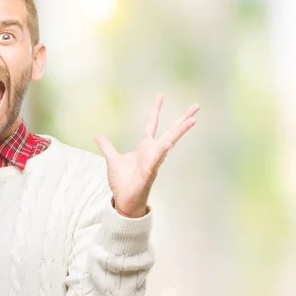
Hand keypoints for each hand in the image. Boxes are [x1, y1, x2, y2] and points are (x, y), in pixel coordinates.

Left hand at [95, 93, 199, 217]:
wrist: (123, 201)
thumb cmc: (122, 182)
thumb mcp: (111, 159)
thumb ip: (107, 146)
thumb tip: (98, 135)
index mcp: (145, 147)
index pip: (151, 123)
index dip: (155, 109)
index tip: (160, 95)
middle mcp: (152, 151)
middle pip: (170, 130)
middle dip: (183, 119)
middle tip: (197, 106)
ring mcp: (153, 161)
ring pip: (169, 142)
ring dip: (180, 131)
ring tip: (192, 120)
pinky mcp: (150, 173)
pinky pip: (157, 160)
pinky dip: (162, 152)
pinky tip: (168, 143)